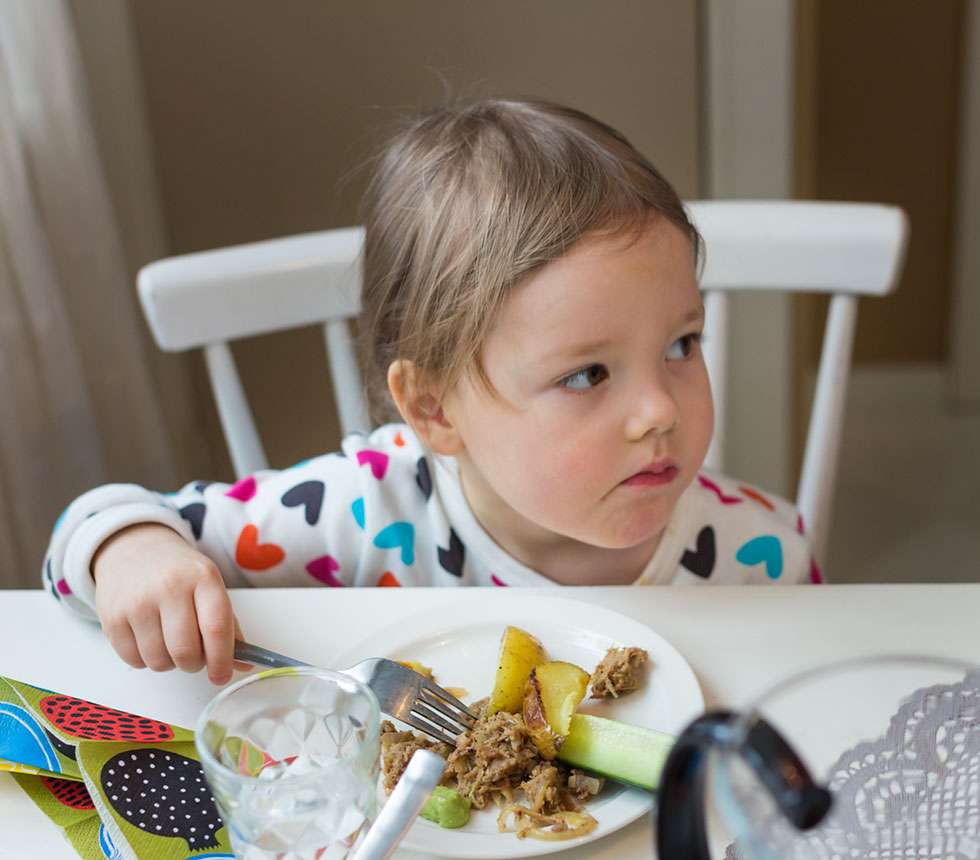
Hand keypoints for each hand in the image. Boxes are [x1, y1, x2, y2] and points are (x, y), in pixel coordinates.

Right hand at [92, 523, 247, 684]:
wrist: (136, 549)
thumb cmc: (180, 574)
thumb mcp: (210, 587)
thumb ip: (228, 626)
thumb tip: (242, 665)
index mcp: (204, 578)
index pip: (216, 627)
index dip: (222, 660)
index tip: (222, 676)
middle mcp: (170, 587)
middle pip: (185, 651)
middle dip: (194, 664)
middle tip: (194, 657)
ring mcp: (138, 602)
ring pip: (159, 661)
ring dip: (169, 663)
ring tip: (170, 641)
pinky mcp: (112, 617)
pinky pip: (133, 661)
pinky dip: (145, 660)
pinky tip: (149, 638)